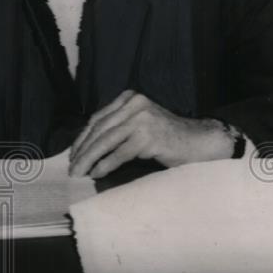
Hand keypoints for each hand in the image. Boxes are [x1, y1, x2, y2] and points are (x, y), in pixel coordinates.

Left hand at [68, 90, 233, 178]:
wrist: (201, 142)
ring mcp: (142, 119)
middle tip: (72, 168)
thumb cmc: (169, 138)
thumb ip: (119, 128)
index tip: (73, 154)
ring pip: (107, 141)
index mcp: (130, 98)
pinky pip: (120, 152)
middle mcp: (135, 104)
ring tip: (79, 173)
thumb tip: (88, 147)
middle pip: (100, 129)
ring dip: (89, 159)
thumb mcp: (140, 125)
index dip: (83, 138)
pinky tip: (97, 174)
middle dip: (83, 150)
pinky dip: (106, 164)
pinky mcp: (149, 136)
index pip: (98, 118)